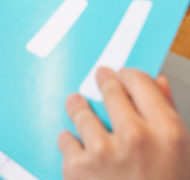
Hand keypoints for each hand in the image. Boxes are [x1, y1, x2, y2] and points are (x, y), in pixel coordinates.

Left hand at [60, 68, 189, 179]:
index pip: (139, 80)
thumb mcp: (182, 159)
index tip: (120, 75)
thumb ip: (169, 116)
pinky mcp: (79, 168)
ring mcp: (105, 152)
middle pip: (109, 89)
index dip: (128, 76)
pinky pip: (66, 139)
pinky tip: (77, 149)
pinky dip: (69, 144)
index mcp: (168, 132)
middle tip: (99, 80)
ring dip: (79, 108)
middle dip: (103, 84)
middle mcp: (136, 136)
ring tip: (77, 105)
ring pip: (80, 109)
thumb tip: (157, 82)